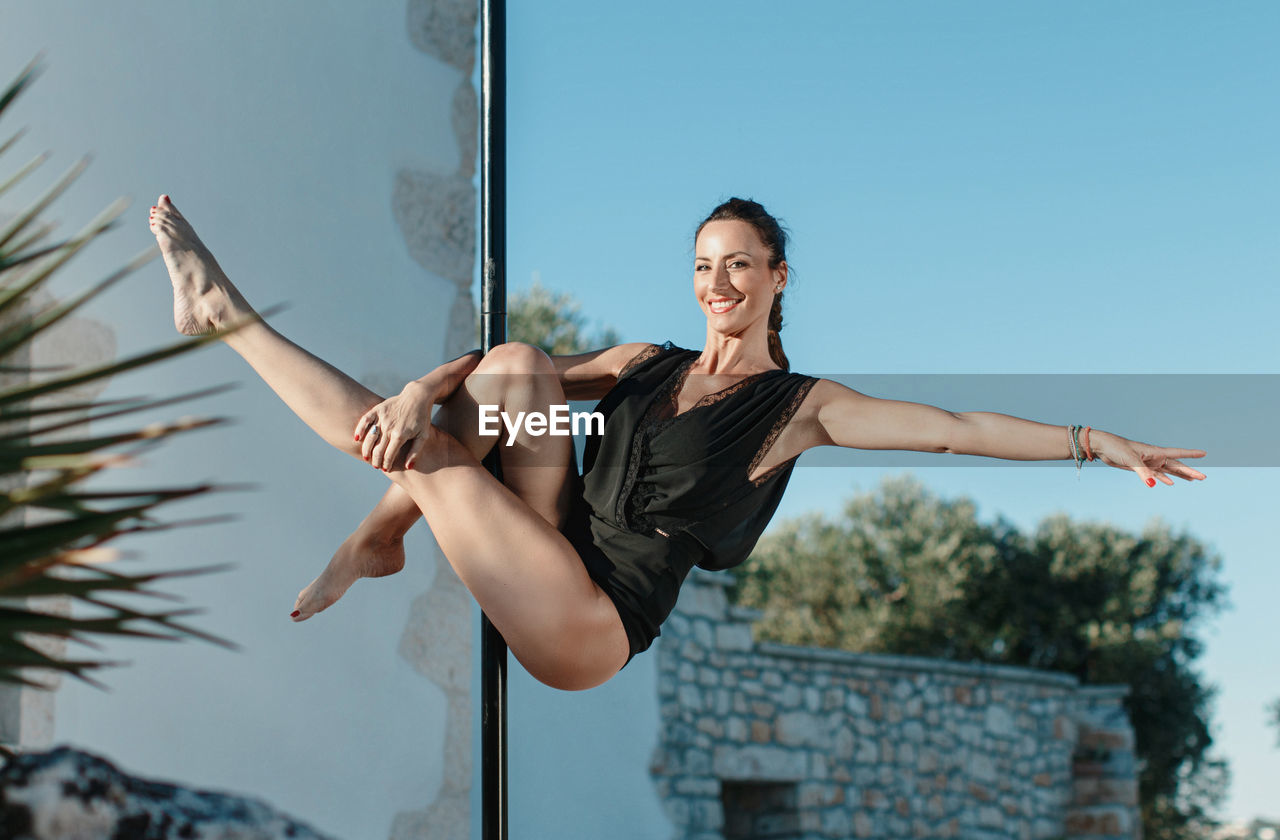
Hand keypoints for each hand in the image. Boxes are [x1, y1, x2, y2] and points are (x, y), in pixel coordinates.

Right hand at [354, 381, 437, 471]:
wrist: (417, 397)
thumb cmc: (422, 418)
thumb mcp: (423, 435)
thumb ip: (415, 452)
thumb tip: (408, 467)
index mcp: (400, 435)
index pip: (389, 455)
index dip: (386, 464)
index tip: (386, 469)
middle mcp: (389, 427)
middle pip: (378, 449)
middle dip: (376, 460)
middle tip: (376, 466)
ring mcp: (383, 418)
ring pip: (370, 437)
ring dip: (366, 449)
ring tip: (366, 457)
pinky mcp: (378, 409)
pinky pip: (365, 420)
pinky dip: (360, 429)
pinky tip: (357, 438)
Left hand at [1092, 431, 1206, 486]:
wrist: (1102, 447)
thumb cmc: (1116, 448)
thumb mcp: (1131, 460)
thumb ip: (1143, 472)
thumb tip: (1152, 485)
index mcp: (1155, 452)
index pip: (1177, 453)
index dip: (1190, 454)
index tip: (1204, 453)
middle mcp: (1154, 457)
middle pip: (1176, 465)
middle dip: (1189, 471)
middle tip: (1203, 477)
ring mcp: (1148, 463)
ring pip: (1168, 470)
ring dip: (1180, 475)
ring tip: (1193, 480)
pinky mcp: (1140, 468)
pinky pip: (1156, 475)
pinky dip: (1163, 478)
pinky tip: (1170, 483)